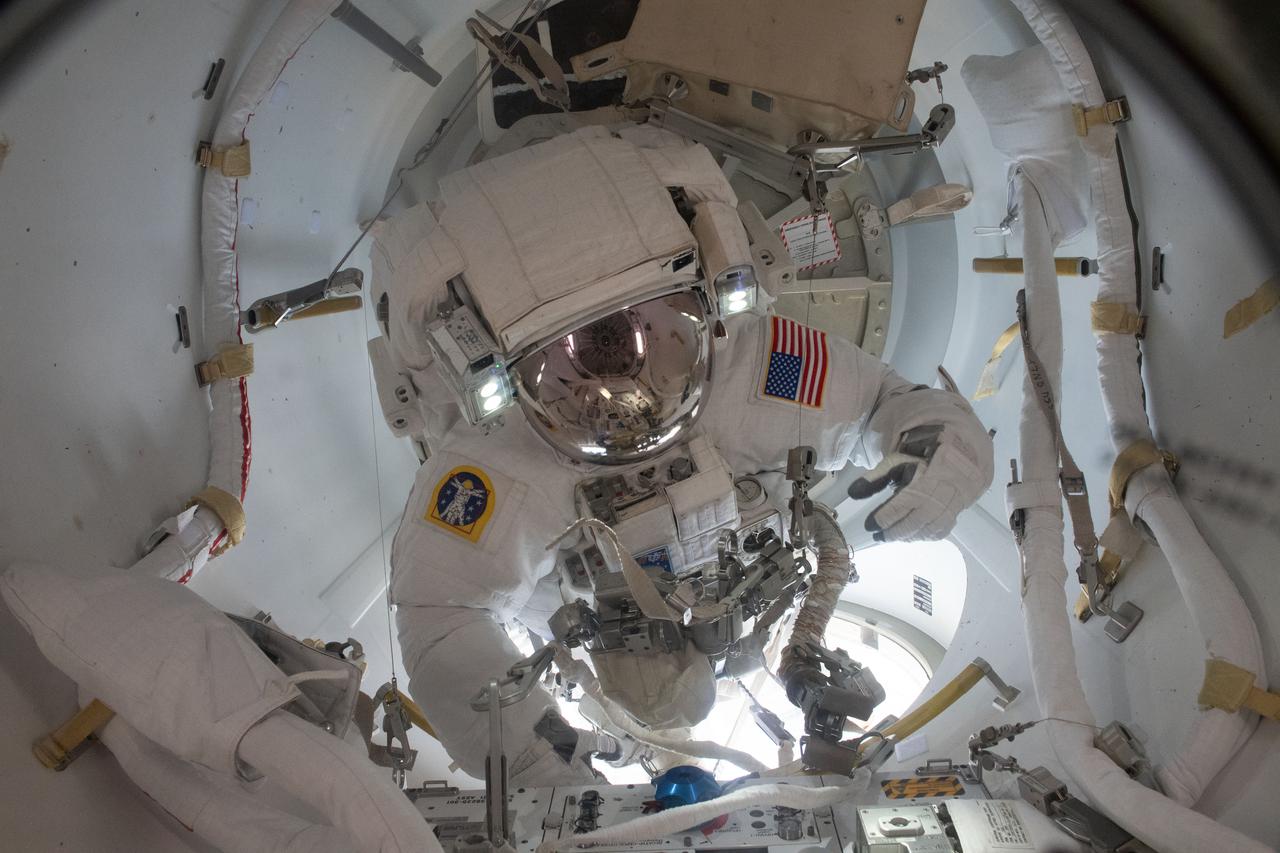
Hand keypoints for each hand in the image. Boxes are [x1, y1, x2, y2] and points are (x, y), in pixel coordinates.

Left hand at [849, 424, 989, 541]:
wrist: (959, 460)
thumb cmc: (922, 460)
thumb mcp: (896, 463)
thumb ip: (874, 479)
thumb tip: (852, 493)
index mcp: (917, 486)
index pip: (895, 510)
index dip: (880, 520)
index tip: (869, 526)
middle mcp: (933, 502)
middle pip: (909, 525)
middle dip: (891, 533)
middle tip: (877, 536)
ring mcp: (945, 511)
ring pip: (923, 532)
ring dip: (905, 536)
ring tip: (891, 536)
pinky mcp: (952, 516)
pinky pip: (937, 533)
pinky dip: (922, 536)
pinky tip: (912, 535)